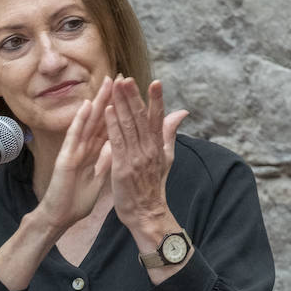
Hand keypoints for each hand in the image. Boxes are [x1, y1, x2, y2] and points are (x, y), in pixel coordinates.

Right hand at [32, 80, 114, 232]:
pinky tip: (87, 106)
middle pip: (100, 118)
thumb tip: (117, 148)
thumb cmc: (75, 200)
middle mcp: (83, 147)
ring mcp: (73, 150)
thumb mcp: (98, 178)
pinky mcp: (65, 158)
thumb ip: (106, 161)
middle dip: (110, 98)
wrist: (59, 217)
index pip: (108, 126)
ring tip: (107, 82)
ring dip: (98, 102)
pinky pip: (74, 136)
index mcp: (92, 152)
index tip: (130, 93)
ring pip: (88, 121)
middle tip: (121, 77)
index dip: (119, 109)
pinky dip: (80, 121)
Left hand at [103, 77, 187, 237]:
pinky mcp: (123, 166)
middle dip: (134, 96)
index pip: (158, 118)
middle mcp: (149, 149)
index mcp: (158, 146)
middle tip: (127, 78)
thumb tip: (181, 112)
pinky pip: (117, 141)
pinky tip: (109, 110)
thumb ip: (169, 133)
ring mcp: (136, 157)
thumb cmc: (153, 185)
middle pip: (141, 118)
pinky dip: (113, 125)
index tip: (156, 82)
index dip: (157, 100)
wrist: (147, 213)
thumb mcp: (166, 157)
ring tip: (116, 86)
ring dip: (122, 104)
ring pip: (129, 126)